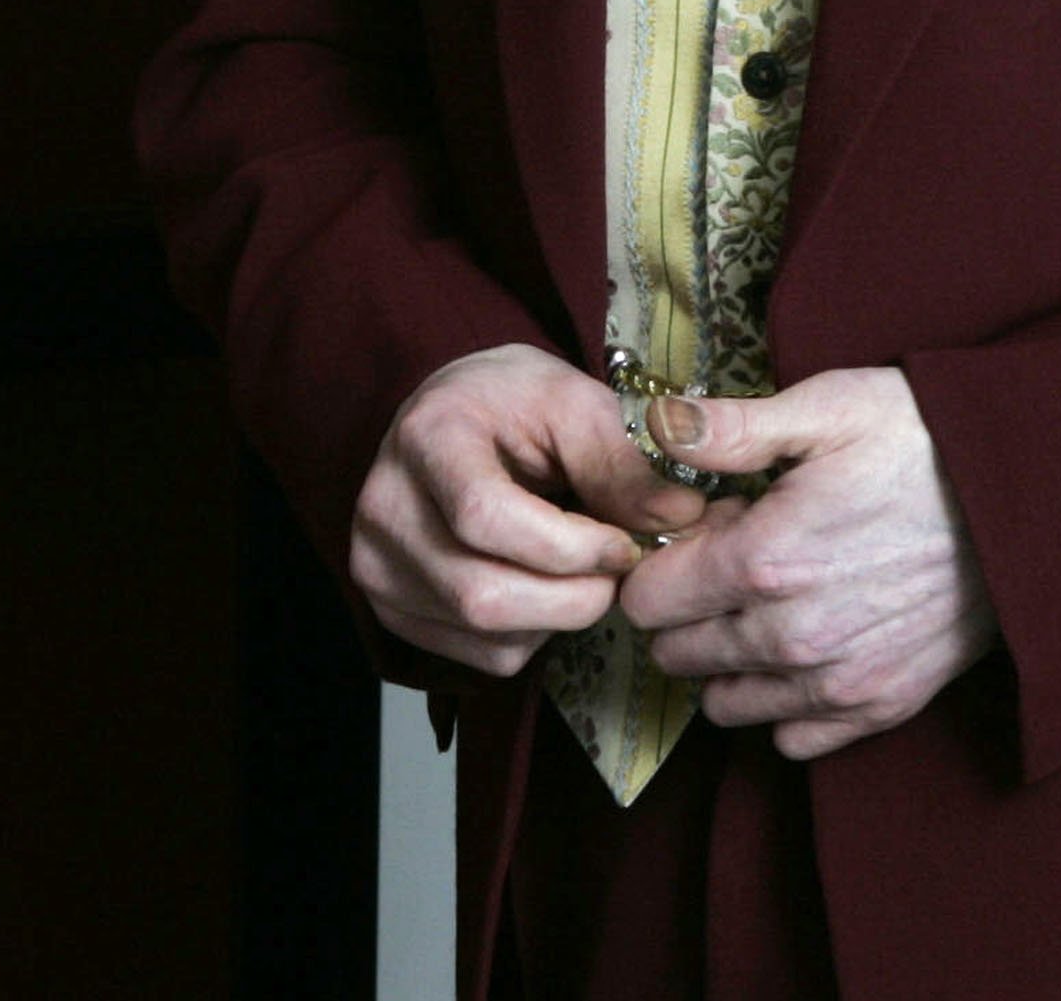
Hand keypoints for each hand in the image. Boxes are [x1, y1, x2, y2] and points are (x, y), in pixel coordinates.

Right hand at [351, 344, 705, 676]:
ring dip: (560, 617)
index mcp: (426, 438)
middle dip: (575, 596)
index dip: (568, 547)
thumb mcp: (573, 402)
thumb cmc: (514, 400)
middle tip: (618, 568)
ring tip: (584, 568)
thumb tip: (682, 519)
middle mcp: (383, 508)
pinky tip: (542, 583)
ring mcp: (377, 567)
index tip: (624, 544)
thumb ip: (620, 462)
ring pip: (487, 636)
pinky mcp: (393, 611)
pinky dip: (534, 634)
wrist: (455, 413)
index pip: (486, 519)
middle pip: (483, 595)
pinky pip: (481, 658)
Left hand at [617, 368, 998, 759]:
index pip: (646, 599)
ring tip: (774, 600)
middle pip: (675, 655)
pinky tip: (810, 643)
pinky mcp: (878, 706)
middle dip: (689, 609)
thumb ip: (731, 427)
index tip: (706, 529)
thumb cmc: (924, 441)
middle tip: (741, 558)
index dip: (666, 558)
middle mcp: (788, 637)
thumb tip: (654, 424)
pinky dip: (785, 701)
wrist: (1027, 498)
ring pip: (723, 703)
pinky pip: (790, 737)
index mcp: (761, 560)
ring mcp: (834, 681)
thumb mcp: (828, 407)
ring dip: (730, 658)